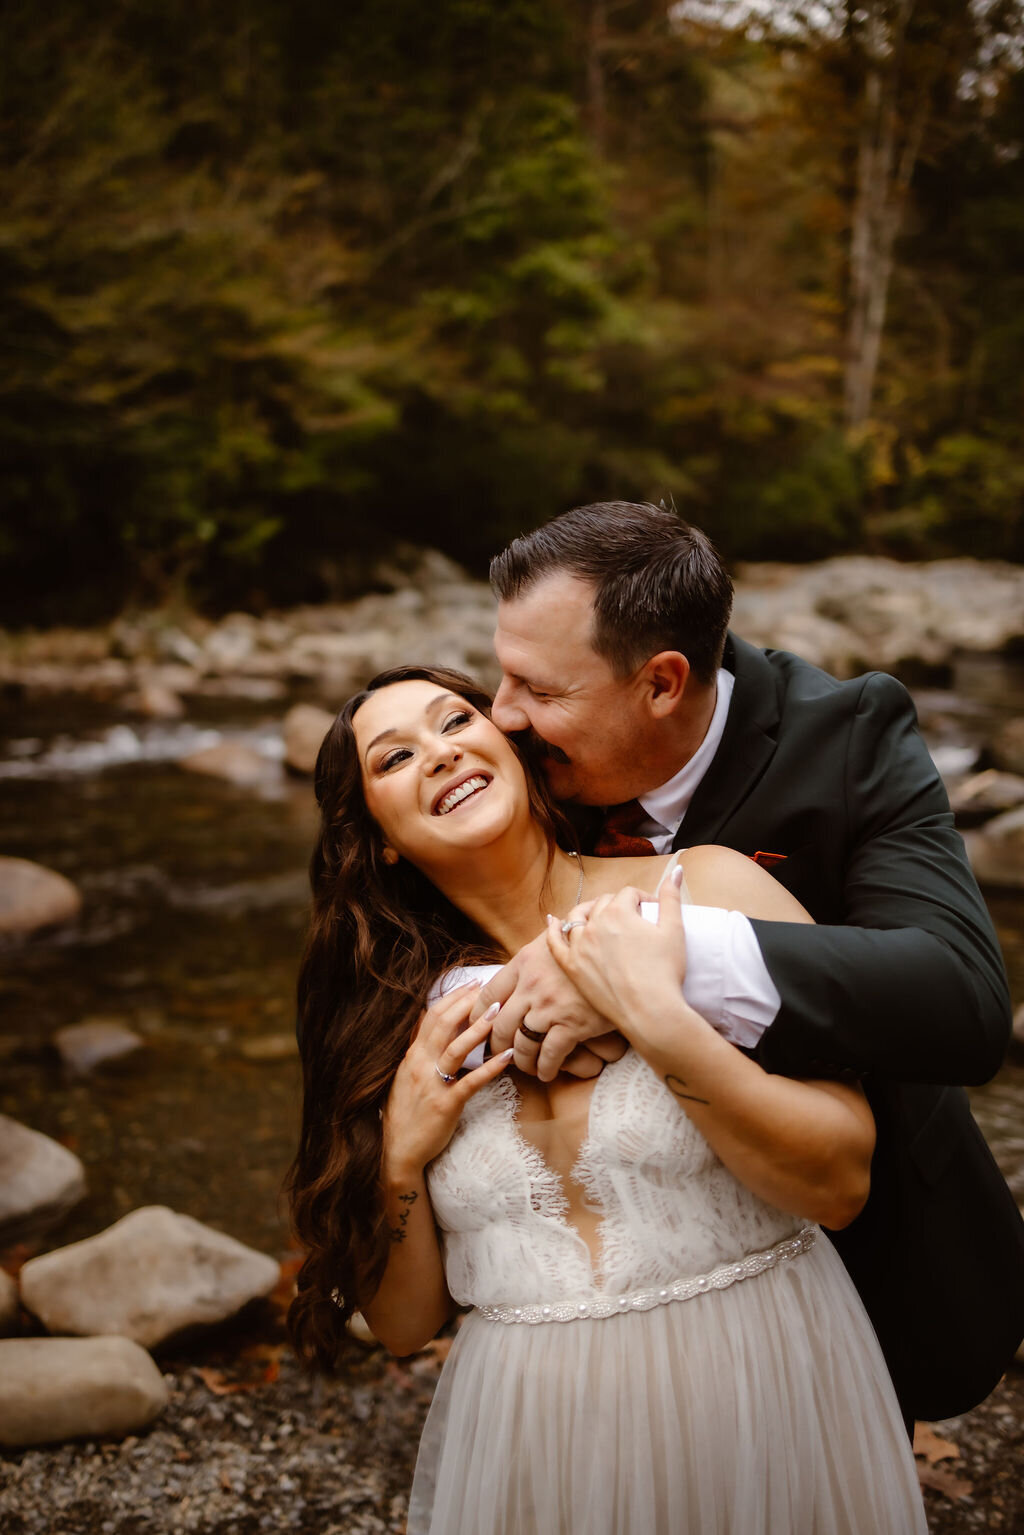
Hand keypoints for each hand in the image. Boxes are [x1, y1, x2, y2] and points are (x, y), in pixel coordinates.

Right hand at [382, 984, 512, 1177]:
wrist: (400, 1150)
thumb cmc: (407, 1114)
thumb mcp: (407, 1077)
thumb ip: (420, 1053)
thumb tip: (432, 1028)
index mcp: (412, 1056)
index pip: (431, 1017)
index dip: (452, 998)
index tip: (471, 984)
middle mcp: (420, 1065)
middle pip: (443, 1024)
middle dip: (466, 1003)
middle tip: (489, 989)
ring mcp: (432, 1084)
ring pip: (455, 1048)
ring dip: (477, 1028)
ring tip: (498, 1012)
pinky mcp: (446, 1104)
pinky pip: (470, 1082)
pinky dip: (490, 1068)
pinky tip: (507, 1057)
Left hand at [469, 928, 619, 1082]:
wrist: (629, 959)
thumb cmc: (601, 943)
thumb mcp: (574, 929)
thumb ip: (555, 933)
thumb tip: (552, 921)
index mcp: (526, 961)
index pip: (489, 992)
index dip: (477, 1013)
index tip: (477, 1025)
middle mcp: (532, 985)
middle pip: (499, 1024)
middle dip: (496, 1044)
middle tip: (498, 1053)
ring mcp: (550, 1008)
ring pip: (521, 1044)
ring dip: (520, 1060)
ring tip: (525, 1066)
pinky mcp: (571, 1026)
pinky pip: (547, 1055)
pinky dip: (544, 1068)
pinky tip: (547, 1072)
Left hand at [544, 868, 688, 1041]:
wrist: (650, 1011)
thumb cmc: (665, 972)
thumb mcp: (674, 929)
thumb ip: (671, 897)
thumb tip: (676, 869)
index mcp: (619, 912)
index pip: (629, 894)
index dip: (643, 898)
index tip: (653, 909)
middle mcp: (594, 924)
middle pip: (603, 903)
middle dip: (618, 905)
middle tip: (631, 917)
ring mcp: (580, 946)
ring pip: (577, 918)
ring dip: (587, 912)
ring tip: (597, 916)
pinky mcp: (572, 968)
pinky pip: (555, 944)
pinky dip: (553, 930)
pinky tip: (553, 921)